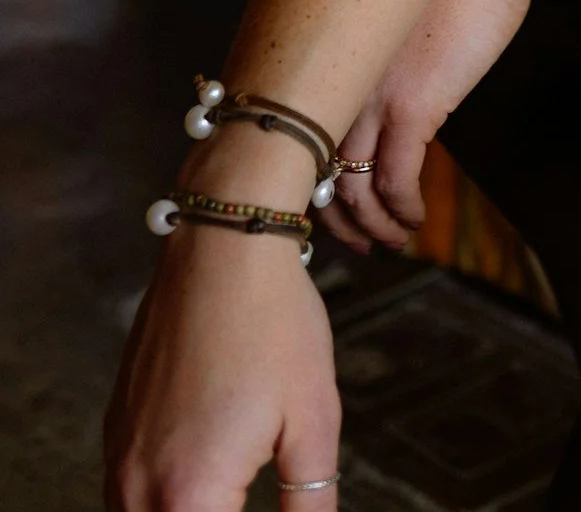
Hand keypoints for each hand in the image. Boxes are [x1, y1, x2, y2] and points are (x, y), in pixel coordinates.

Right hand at [106, 224, 338, 508]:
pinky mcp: (117, 426)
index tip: (275, 511)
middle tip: (251, 494)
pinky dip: (162, 499)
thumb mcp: (313, 419)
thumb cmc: (273, 324)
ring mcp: (121, 454)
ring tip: (232, 488)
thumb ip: (310, 502)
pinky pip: (129, 492)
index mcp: (190, 494)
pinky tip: (203, 479)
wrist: (224, 246)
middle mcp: (139, 484)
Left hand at [324, 0, 543, 252]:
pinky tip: (415, 220)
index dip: (309, 183)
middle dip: (334, 220)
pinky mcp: (415, 106)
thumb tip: (374, 94)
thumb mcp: (392, 15)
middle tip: (357, 242)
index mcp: (331, 52)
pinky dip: (402, 211)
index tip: (328, 208)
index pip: (298, 135)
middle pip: (314, 171)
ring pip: (350, 186)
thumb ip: (372, 56)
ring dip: (371, 225)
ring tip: (391, 240)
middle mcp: (340, 77)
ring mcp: (373, 94)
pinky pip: (395, 179)